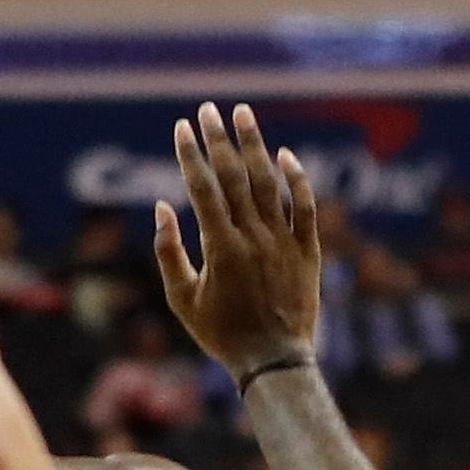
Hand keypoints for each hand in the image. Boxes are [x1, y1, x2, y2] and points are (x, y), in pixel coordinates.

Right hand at [154, 102, 321, 381]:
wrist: (274, 361)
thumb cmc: (221, 334)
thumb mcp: (181, 299)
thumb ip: (168, 251)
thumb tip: (162, 206)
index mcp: (220, 248)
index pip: (202, 188)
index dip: (189, 154)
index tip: (180, 126)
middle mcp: (254, 238)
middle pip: (234, 176)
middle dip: (218, 139)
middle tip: (208, 109)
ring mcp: (284, 242)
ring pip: (270, 182)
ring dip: (255, 145)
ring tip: (243, 114)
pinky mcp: (308, 250)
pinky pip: (306, 207)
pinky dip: (297, 179)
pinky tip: (284, 154)